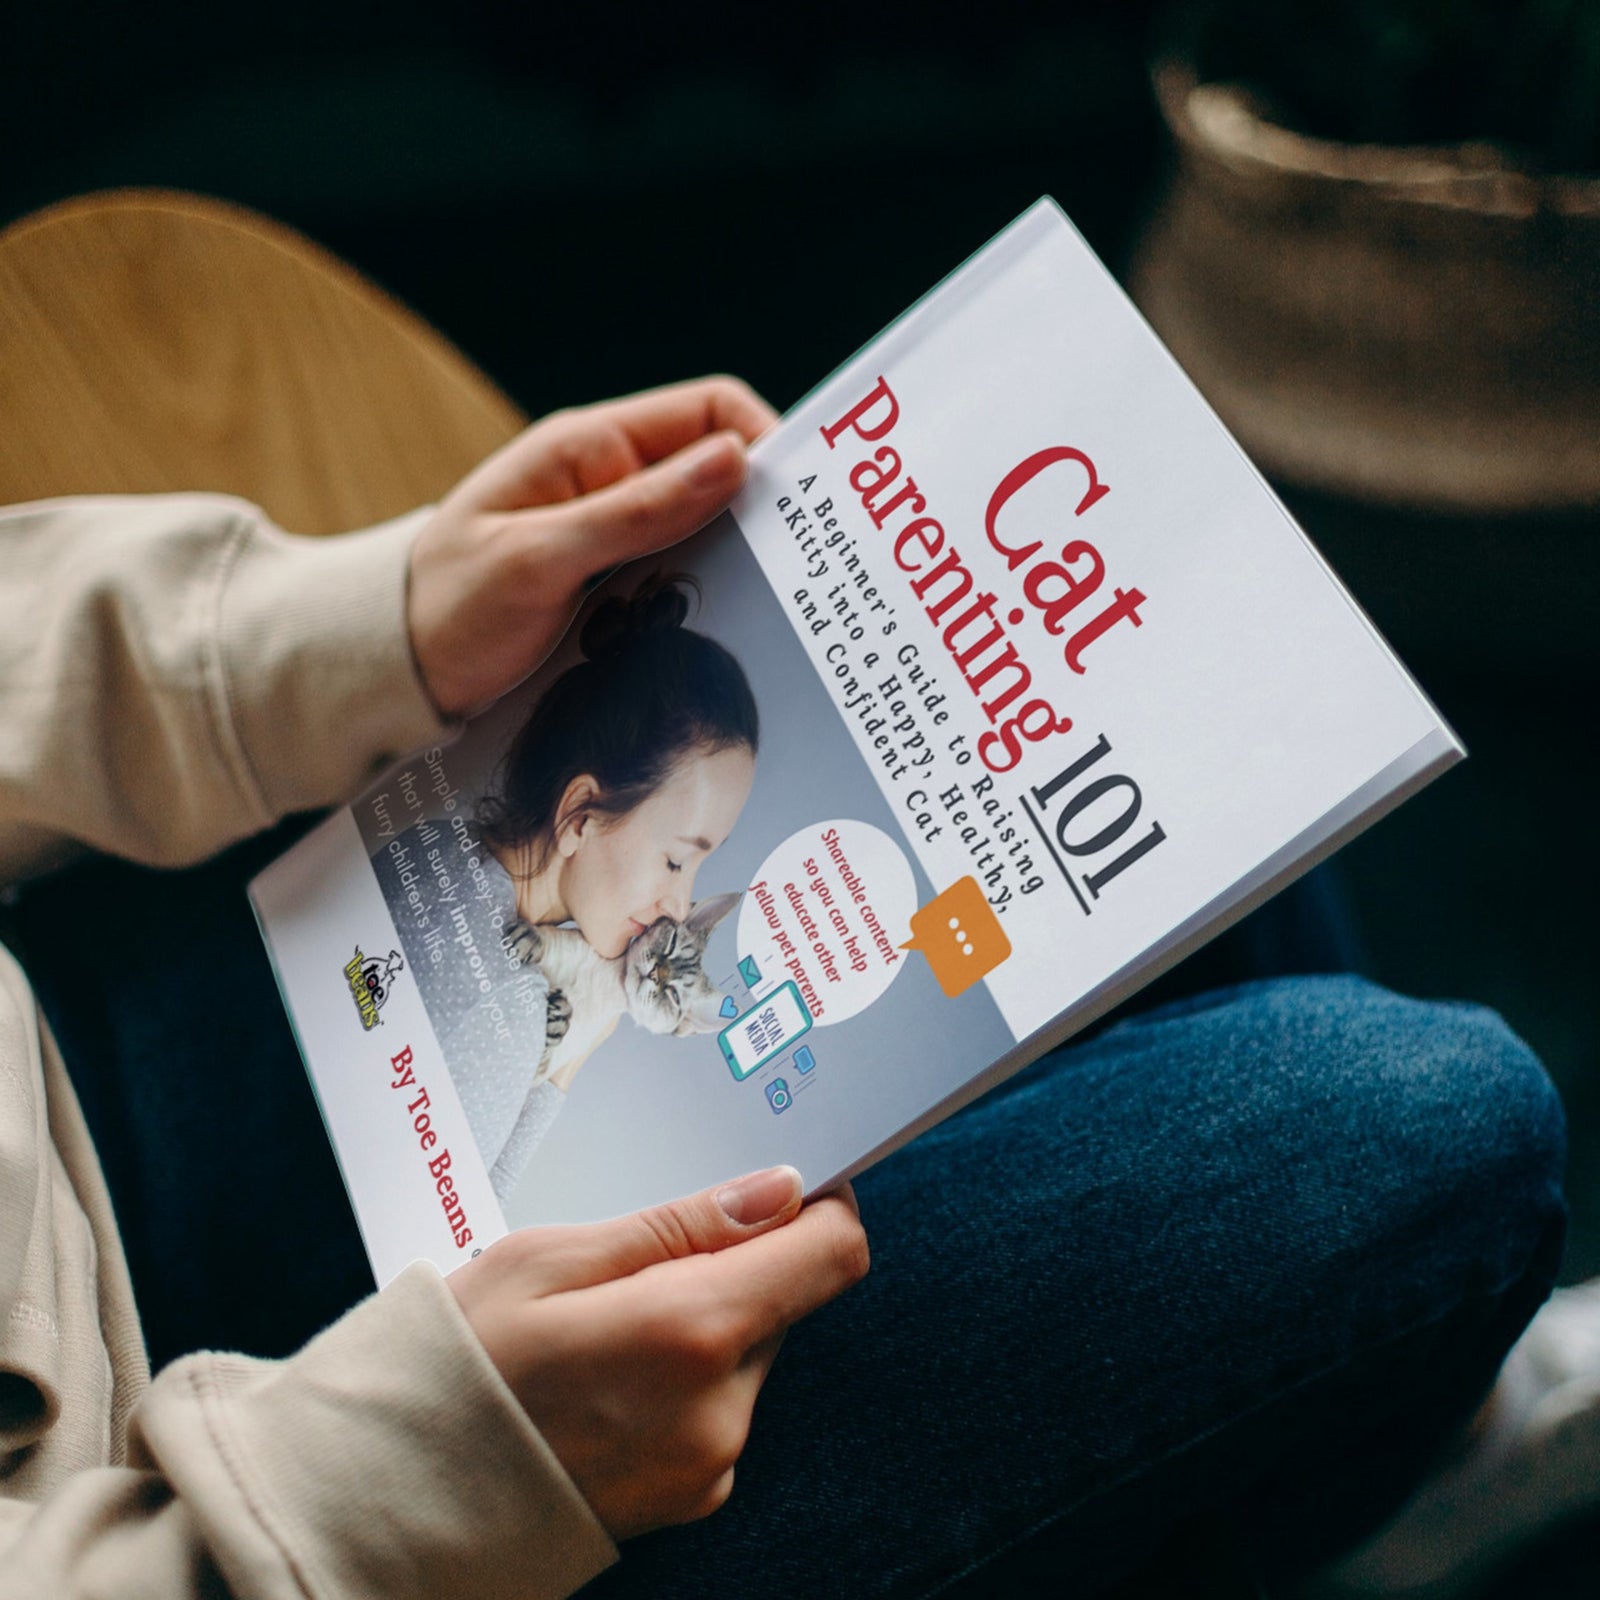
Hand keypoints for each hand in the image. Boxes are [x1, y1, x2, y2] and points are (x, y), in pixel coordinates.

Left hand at [408, 376, 776, 717]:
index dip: (767, 443)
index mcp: (591, 447)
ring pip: (708, 529)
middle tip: (812, 567)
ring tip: (783, 605)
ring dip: (742, 559)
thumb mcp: (540, 559)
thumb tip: (737, 461)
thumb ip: (637, 511)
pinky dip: (710, 593)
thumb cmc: (449, 605)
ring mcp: (614, 533)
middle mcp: (611, 480)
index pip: (710, 411)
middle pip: (720, 473)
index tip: (807, 504)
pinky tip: (732, 626)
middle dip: (767, 509)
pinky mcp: (613, 582)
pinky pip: (681, 574)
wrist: (393, 669)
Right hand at [448, 1168, 867, 1539]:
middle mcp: (720, 1410)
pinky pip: (719, 1406)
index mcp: (693, 1333)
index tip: (787, 1184)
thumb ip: (681, 1223)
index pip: (832, 1254)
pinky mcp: (693, 1497)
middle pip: (783, 1299)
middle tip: (638, 1260)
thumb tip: (779, 1191)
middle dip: (731, 1266)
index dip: (821, 1205)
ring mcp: (709, 1465)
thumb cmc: (455, 1365)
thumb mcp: (552, 1259)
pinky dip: (684, 1377)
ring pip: (748, 1351)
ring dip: (703, 1323)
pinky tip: (606, 1377)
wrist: (392, 1501)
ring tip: (602, 1326)